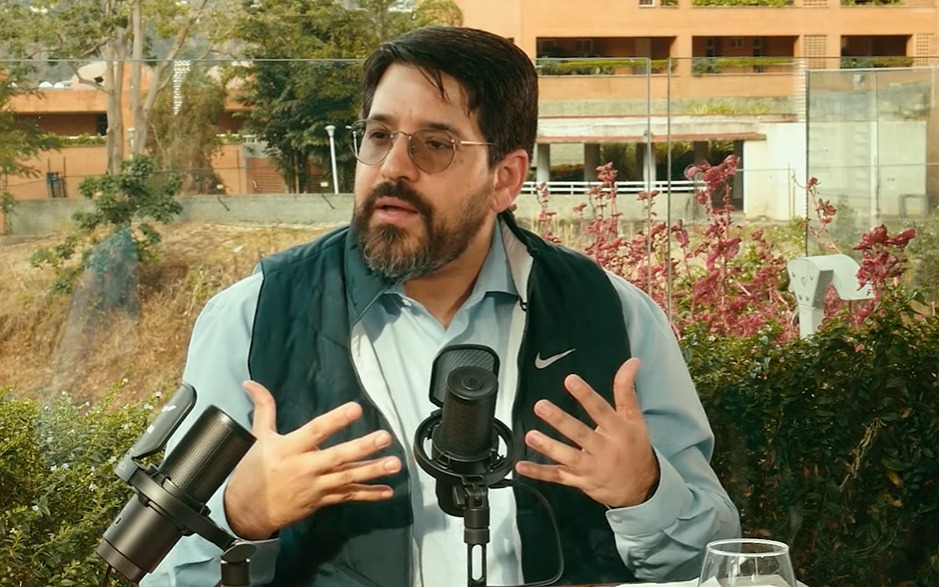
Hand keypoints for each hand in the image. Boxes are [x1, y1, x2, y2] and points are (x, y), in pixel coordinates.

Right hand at [224, 380, 401, 539]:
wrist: (247, 511)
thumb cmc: (254, 471)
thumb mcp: (258, 437)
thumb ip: (263, 408)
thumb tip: (252, 384)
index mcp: (290, 448)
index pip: (316, 431)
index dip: (335, 420)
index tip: (355, 409)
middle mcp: (305, 467)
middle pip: (338, 457)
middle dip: (363, 447)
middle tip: (385, 438)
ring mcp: (315, 486)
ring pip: (347, 478)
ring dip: (373, 471)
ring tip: (395, 464)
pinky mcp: (321, 500)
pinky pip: (347, 497)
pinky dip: (368, 495)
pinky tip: (387, 491)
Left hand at [515, 358, 658, 507]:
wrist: (641, 487)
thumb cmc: (635, 448)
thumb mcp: (634, 418)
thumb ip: (626, 390)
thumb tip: (631, 362)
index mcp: (617, 430)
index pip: (600, 410)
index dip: (586, 395)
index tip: (570, 380)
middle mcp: (604, 449)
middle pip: (580, 433)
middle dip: (560, 420)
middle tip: (541, 406)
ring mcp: (591, 467)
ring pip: (568, 457)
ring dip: (548, 447)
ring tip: (530, 436)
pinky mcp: (580, 481)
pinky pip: (558, 477)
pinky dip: (539, 473)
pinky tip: (522, 466)